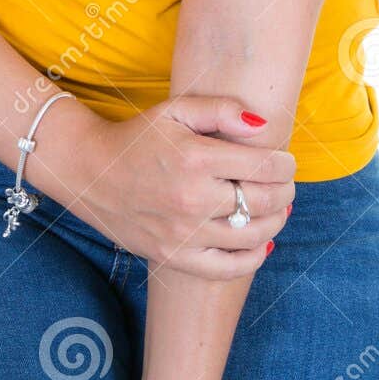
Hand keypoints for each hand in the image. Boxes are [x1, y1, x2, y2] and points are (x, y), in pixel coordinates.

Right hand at [74, 94, 295, 278]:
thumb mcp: (175, 110)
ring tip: (279, 209)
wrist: (91, 173)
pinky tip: (261, 242)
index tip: (287, 161)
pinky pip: (226, 269)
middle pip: (262, 201)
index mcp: (196, 158)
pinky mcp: (174, 257)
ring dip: (276, 221)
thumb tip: (263, 126)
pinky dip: (252, 259)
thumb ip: (220, 110)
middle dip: (285, 191)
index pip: (263, 165)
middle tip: (286, 184)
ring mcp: (183, 233)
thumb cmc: (138, 138)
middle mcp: (192, 199)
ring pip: (251, 235)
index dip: (285, 164)